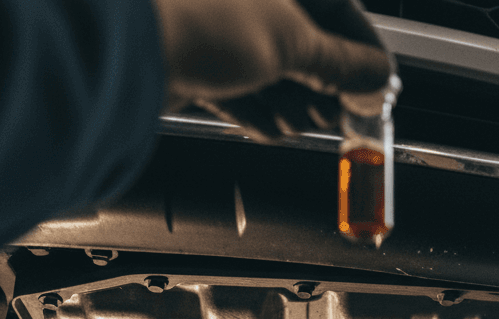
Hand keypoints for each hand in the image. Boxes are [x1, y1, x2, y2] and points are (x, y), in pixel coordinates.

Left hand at [152, 0, 392, 139]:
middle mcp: (251, 0)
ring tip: (293, 118)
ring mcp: (221, 27)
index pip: (340, 10)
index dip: (363, 53)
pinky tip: (265, 125)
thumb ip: (340, 64)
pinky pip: (242, 91)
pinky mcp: (197, 62)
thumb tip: (376, 78)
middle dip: (322, 85)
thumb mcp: (291, 42)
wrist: (120, 47)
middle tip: (334, 113)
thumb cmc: (197, 15)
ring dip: (289, 104)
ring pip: (274, 72)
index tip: (378, 87)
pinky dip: (257, 113)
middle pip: (307, 44)